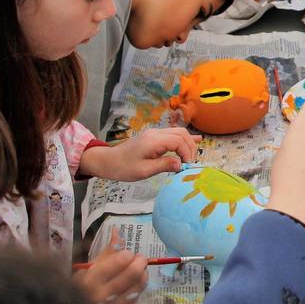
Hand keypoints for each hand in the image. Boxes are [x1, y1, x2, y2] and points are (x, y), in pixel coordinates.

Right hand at [73, 234, 148, 303]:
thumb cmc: (82, 285)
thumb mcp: (90, 266)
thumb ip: (107, 250)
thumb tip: (118, 230)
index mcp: (90, 280)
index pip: (120, 261)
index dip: (127, 254)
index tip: (126, 253)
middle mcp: (101, 296)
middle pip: (134, 273)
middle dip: (140, 261)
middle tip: (139, 258)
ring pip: (139, 284)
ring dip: (142, 273)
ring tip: (137, 269)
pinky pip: (138, 295)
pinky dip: (138, 286)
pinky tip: (131, 284)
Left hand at [79, 128, 200, 181]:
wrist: (108, 161)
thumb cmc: (123, 168)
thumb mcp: (143, 171)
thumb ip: (163, 165)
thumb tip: (181, 164)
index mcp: (153, 141)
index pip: (178, 142)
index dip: (187, 153)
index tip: (187, 167)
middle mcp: (155, 133)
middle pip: (182, 134)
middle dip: (190, 148)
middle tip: (190, 164)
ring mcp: (155, 133)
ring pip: (179, 132)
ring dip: (188, 144)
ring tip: (191, 158)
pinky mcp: (154, 137)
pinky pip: (173, 134)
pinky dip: (184, 139)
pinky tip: (196, 140)